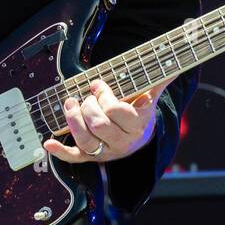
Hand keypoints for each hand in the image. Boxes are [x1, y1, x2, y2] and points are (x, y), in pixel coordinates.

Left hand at [42, 78, 166, 163]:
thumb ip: (159, 80)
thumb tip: (175, 67)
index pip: (116, 111)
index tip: (98, 85)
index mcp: (137, 125)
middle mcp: (122, 141)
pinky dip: (60, 152)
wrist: (139, 137)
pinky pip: (75, 158)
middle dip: (89, 105)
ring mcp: (106, 150)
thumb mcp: (149, 96)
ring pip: (85, 139)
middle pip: (99, 124)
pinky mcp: (92, 157)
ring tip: (70, 103)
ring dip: (73, 119)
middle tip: (88, 95)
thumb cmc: (139, 111)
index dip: (104, 96)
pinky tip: (49, 142)